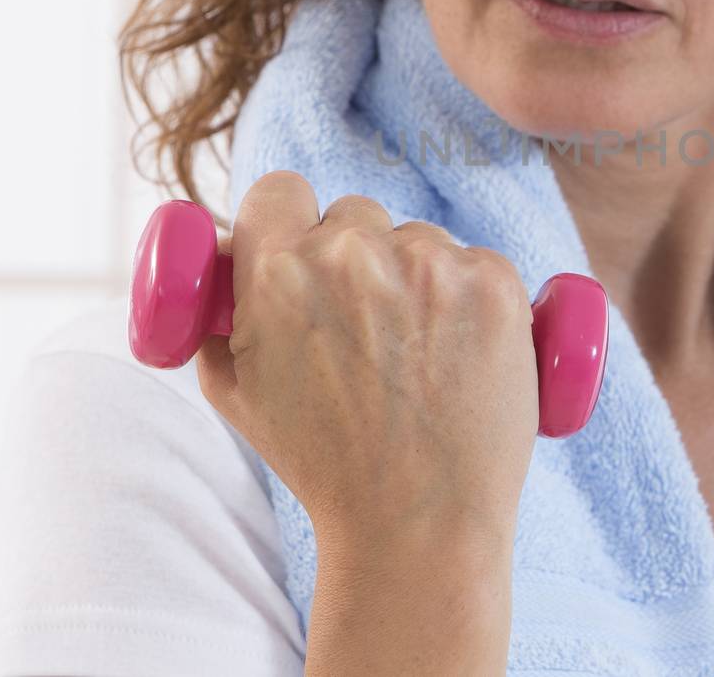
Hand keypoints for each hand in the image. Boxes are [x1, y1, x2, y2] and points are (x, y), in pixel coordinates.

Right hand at [196, 170, 537, 557]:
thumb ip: (218, 315)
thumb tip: (220, 258)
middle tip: (366, 330)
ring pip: (419, 241)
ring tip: (418, 358)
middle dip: (356, 260)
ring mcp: (431, 264)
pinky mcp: (495, 282)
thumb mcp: (236, 390)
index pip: (279, 190)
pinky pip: (477, 263)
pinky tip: (462, 356)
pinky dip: (472, 300)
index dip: (290, 221)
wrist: (418, 523)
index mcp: (277, 270)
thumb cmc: (323, 463)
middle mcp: (352, 253)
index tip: (303, 248)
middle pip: (354, 215)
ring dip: (417, 279)